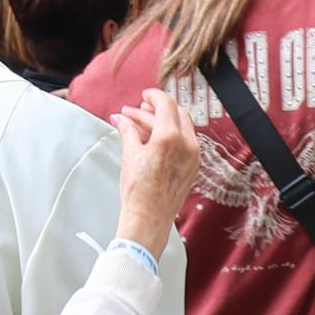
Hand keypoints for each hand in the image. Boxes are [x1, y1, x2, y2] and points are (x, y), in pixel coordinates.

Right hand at [110, 88, 200, 250]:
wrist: (149, 219)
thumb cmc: (138, 193)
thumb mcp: (129, 156)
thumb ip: (127, 131)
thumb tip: (121, 119)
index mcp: (170, 137)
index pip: (165, 104)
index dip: (153, 95)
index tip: (144, 95)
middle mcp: (187, 144)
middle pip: (176, 112)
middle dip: (156, 108)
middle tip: (139, 110)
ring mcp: (193, 155)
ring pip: (182, 126)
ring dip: (163, 121)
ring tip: (142, 126)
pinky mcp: (194, 166)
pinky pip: (185, 141)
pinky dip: (171, 135)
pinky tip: (154, 140)